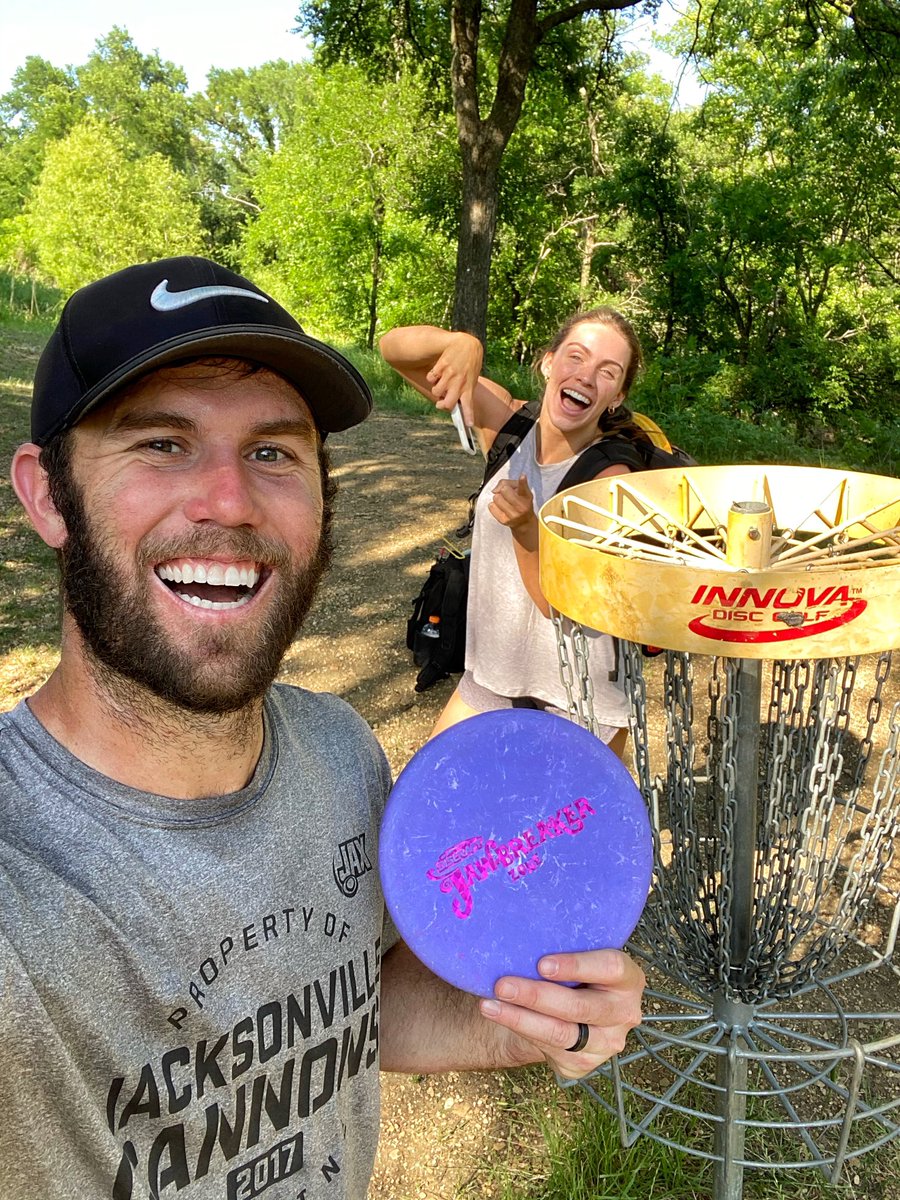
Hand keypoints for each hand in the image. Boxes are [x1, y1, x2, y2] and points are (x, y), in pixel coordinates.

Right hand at [425, 332, 482, 425]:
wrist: (466, 344)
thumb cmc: (469, 363)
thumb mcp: (471, 378)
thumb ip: (464, 391)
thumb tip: (452, 404)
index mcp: (468, 386)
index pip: (469, 405)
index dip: (468, 416)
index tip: (468, 424)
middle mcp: (458, 382)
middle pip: (446, 404)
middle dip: (441, 405)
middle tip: (440, 402)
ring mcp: (449, 374)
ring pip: (435, 391)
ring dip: (436, 389)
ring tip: (441, 382)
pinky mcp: (440, 366)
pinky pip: (430, 378)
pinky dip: (432, 377)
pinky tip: (438, 371)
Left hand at [478, 949, 645, 1080]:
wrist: (565, 1009)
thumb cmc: (570, 971)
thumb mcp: (577, 954)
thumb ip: (564, 946)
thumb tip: (519, 931)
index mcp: (628, 978)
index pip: (609, 968)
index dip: (576, 966)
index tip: (542, 963)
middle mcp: (624, 1012)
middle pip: (579, 1007)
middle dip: (537, 996)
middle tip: (503, 985)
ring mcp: (606, 1042)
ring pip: (560, 1033)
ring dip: (520, 1018)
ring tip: (490, 1005)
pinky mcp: (583, 1063)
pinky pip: (548, 1048)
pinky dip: (520, 1029)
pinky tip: (499, 1016)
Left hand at [488, 475, 535, 534]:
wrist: (524, 522)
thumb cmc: (522, 502)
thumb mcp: (521, 490)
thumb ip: (508, 483)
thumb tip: (494, 490)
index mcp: (526, 497)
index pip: (523, 488)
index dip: (522, 482)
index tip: (522, 476)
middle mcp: (521, 507)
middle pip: (504, 490)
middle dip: (503, 490)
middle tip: (506, 494)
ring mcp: (513, 515)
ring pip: (496, 498)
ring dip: (498, 498)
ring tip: (504, 501)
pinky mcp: (504, 521)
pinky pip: (491, 507)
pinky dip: (493, 505)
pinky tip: (500, 507)